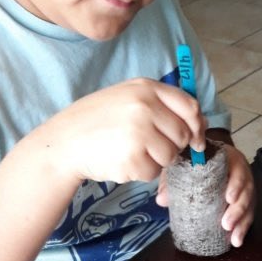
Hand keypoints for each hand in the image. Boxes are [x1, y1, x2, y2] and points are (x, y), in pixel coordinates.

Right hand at [36, 78, 205, 186]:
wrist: (63, 142)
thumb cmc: (96, 121)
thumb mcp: (126, 96)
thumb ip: (159, 104)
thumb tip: (198, 122)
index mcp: (146, 88)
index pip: (189, 106)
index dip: (197, 126)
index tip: (197, 140)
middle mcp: (145, 107)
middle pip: (182, 135)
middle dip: (171, 146)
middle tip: (147, 146)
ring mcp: (139, 132)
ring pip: (170, 156)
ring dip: (155, 161)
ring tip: (129, 151)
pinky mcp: (133, 158)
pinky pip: (153, 172)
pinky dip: (140, 172)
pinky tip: (121, 161)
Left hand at [157, 142, 254, 246]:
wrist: (201, 160)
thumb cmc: (194, 162)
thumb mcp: (182, 166)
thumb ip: (171, 180)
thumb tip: (161, 200)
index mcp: (229, 159)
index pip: (237, 169)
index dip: (236, 183)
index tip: (229, 198)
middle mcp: (241, 172)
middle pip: (246, 190)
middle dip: (238, 209)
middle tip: (226, 224)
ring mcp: (244, 188)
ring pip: (249, 205)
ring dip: (242, 222)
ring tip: (233, 238)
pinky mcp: (245, 202)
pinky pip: (248, 215)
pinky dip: (243, 228)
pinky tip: (236, 240)